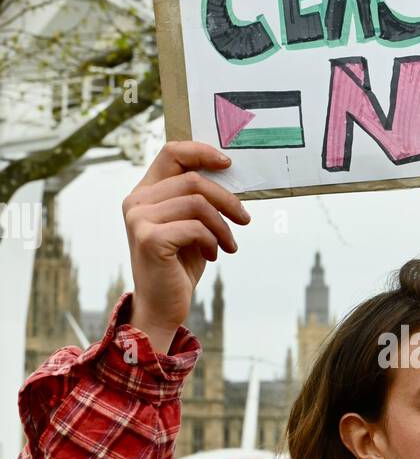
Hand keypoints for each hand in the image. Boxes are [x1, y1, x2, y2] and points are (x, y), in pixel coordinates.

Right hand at [123, 141, 250, 346]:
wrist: (162, 306)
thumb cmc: (179, 265)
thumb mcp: (191, 226)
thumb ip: (197, 199)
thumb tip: (228, 172)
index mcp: (144, 193)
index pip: (171, 153)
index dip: (202, 152)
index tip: (228, 164)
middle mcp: (136, 202)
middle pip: (192, 179)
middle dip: (226, 200)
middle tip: (244, 219)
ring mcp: (139, 219)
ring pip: (198, 203)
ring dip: (222, 226)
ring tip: (229, 244)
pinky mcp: (149, 238)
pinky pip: (196, 227)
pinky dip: (213, 240)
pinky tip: (213, 255)